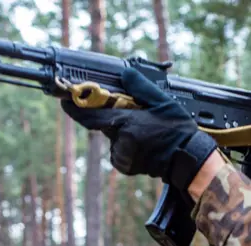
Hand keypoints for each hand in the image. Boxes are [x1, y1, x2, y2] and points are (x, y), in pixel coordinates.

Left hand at [61, 68, 216, 196]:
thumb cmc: (178, 130)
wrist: (187, 160)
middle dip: (112, 118)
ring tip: (145, 133)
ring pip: (112, 138)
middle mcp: (121, 141)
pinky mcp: (125, 166)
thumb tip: (125, 73)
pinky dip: (125, 145)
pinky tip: (143, 145)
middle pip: (104, 125)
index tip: (63, 100)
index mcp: (128, 124)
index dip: (76, 109)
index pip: (93, 116)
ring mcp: (122, 156)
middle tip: (134, 118)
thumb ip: (142, 88)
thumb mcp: (164, 103)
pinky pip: (117, 151)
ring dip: (121, 133)